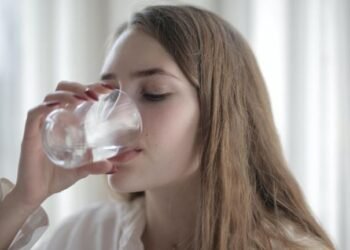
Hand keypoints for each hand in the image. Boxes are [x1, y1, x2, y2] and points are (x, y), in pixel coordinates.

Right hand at [12, 81, 116, 208]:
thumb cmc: (58, 176)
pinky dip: (46, 107)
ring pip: (51, 97)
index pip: (77, 95)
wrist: (37, 194)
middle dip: (80, 86)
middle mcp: (54, 118)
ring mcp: (41, 125)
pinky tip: (60, 106)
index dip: (91, 86)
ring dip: (68, 93)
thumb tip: (126, 159)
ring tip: (83, 99)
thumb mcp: (84, 169)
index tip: (108, 88)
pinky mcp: (30, 135)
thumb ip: (101, 164)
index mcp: (66, 121)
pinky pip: (35, 114)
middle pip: (63, 89)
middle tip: (96, 95)